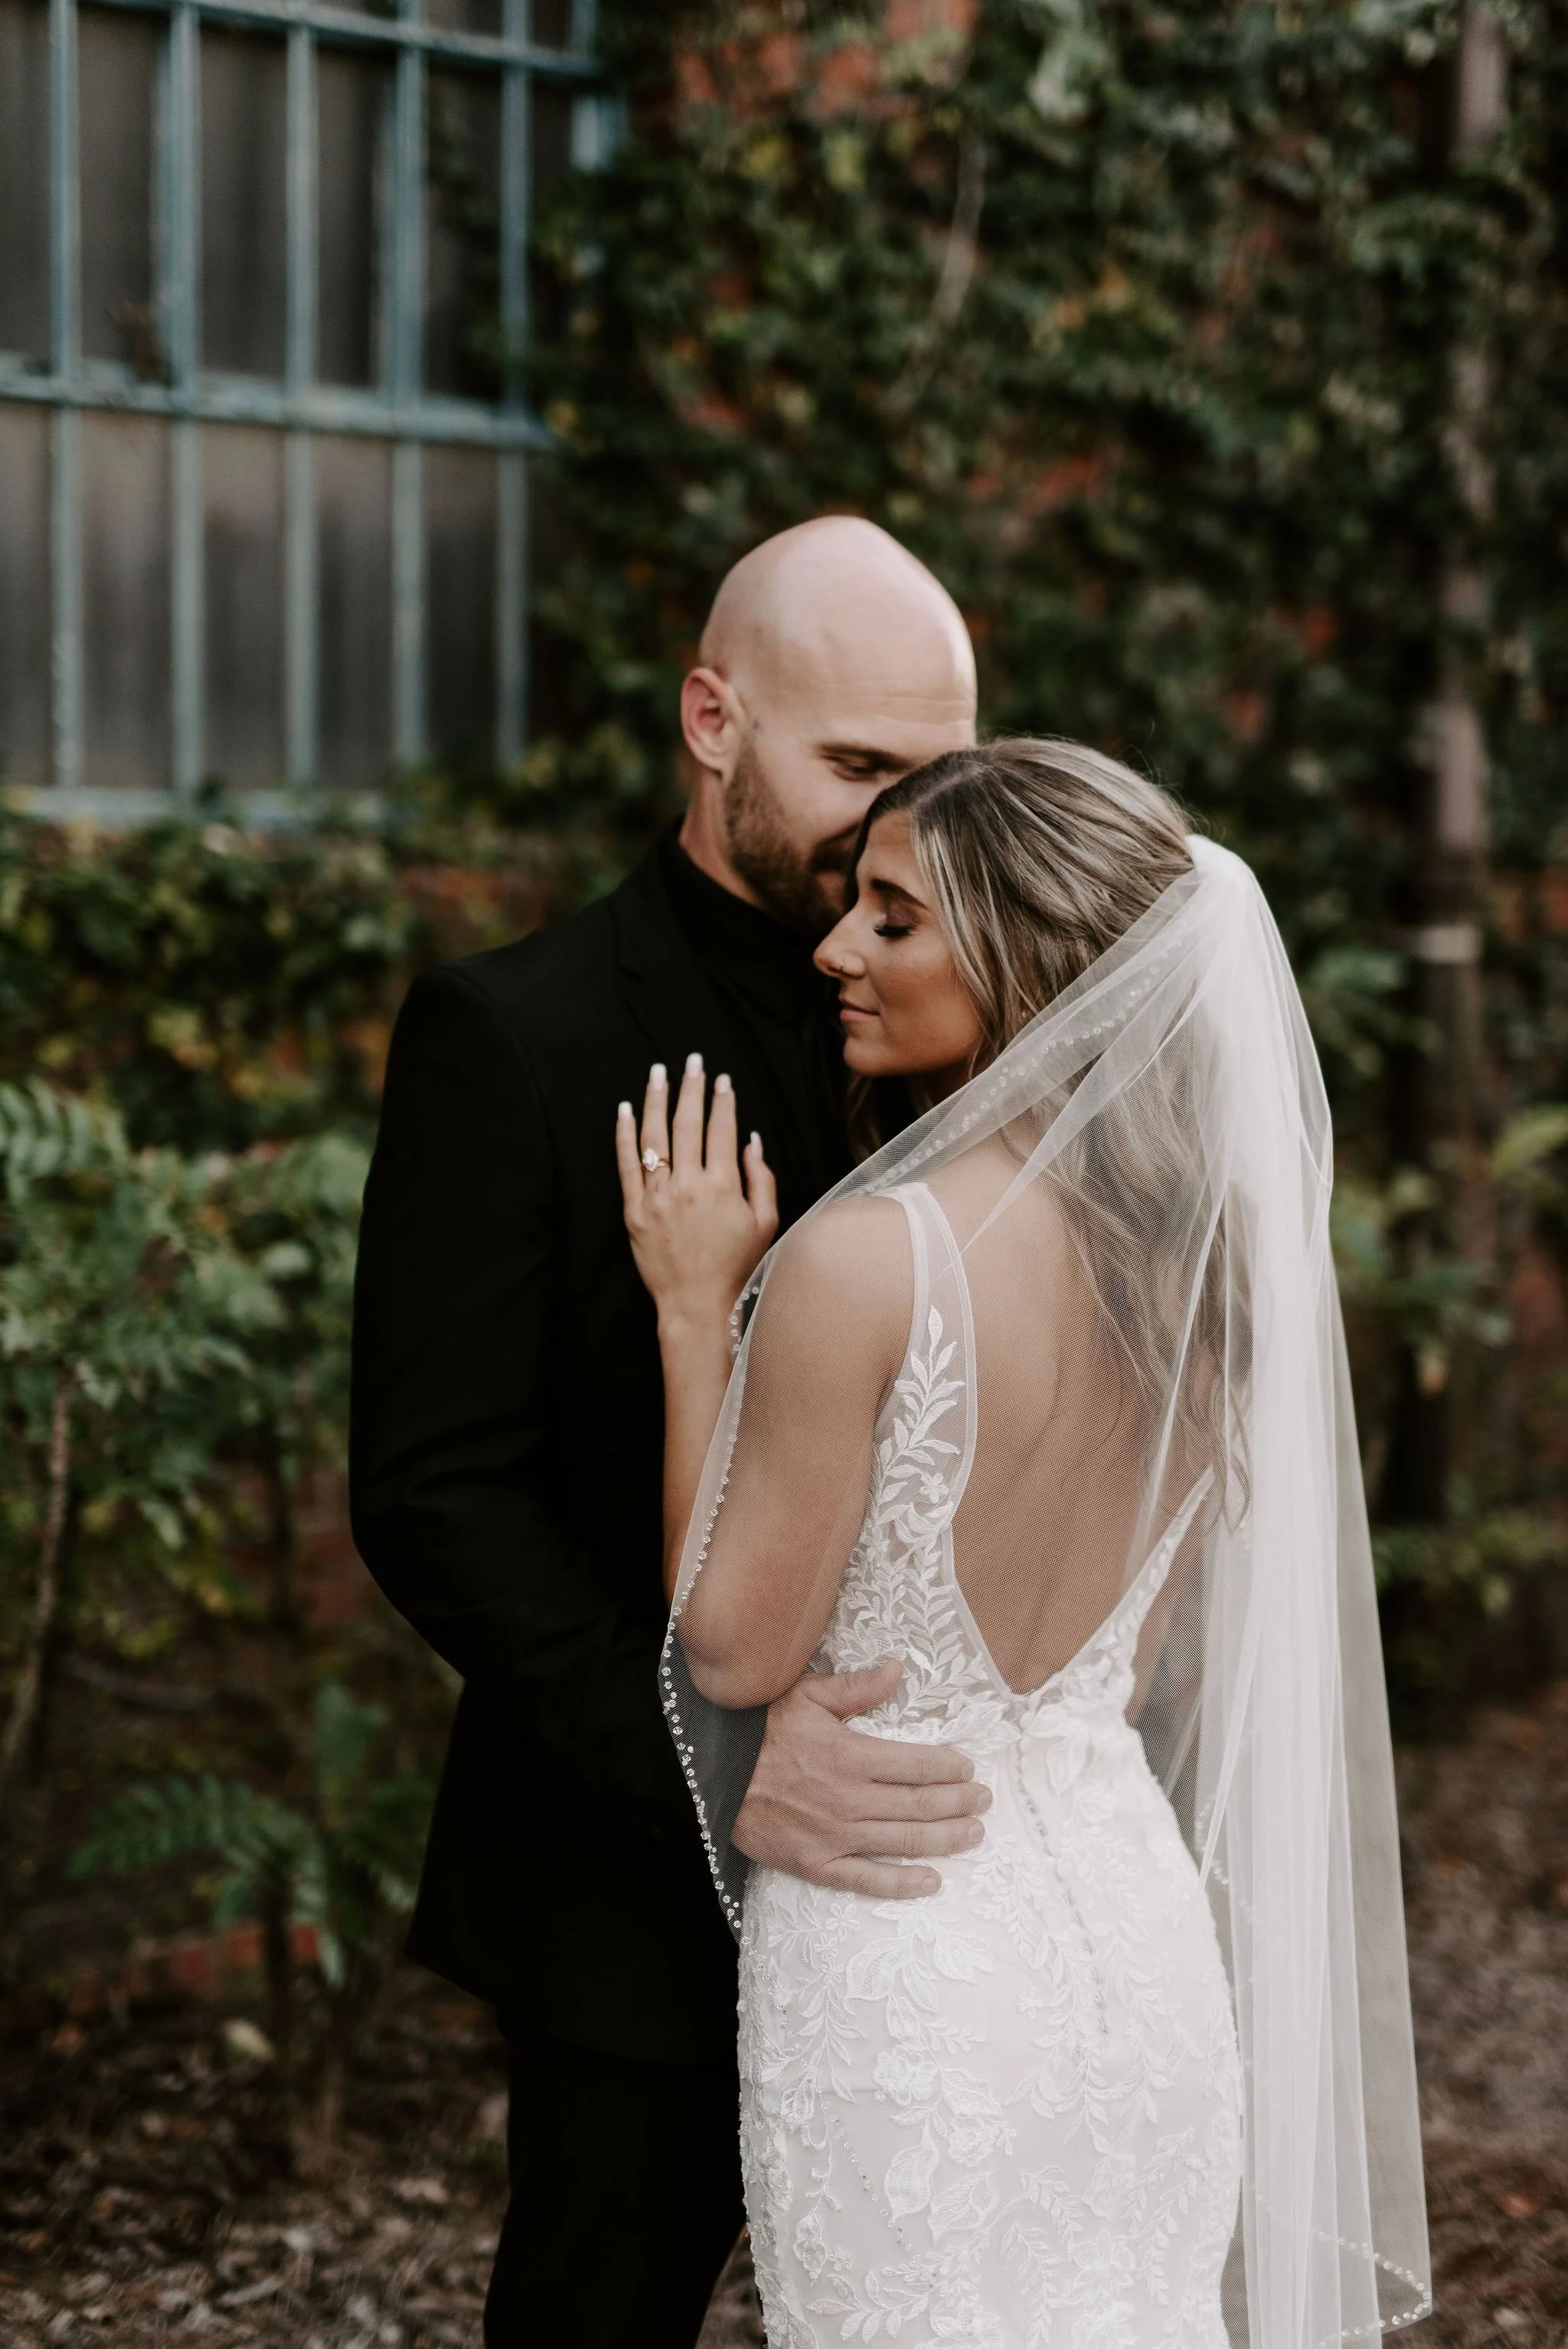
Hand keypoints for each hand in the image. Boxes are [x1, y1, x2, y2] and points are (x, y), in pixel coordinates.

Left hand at [616, 1054, 777, 1327]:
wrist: (697, 1305)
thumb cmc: (737, 1267)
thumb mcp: (765, 1223)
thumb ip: (762, 1178)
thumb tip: (752, 1141)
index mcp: (723, 1186)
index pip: (722, 1130)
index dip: (723, 1101)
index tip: (722, 1080)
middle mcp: (688, 1185)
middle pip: (687, 1124)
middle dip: (691, 1088)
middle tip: (693, 1061)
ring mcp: (657, 1198)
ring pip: (654, 1137)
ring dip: (657, 1100)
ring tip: (659, 1073)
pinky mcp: (634, 1212)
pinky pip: (626, 1165)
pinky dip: (625, 1135)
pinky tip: (626, 1110)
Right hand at [732, 1661, 990, 1898]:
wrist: (716, 1777)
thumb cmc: (762, 1731)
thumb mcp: (806, 1696)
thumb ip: (856, 1688)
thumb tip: (898, 1669)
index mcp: (851, 1755)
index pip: (917, 1764)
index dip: (950, 1768)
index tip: (968, 1770)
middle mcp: (850, 1799)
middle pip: (920, 1804)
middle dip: (959, 1803)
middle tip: (984, 1802)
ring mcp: (836, 1837)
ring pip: (904, 1841)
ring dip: (946, 1839)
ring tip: (973, 1834)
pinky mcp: (818, 1865)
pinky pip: (868, 1879)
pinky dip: (903, 1883)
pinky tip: (932, 1881)